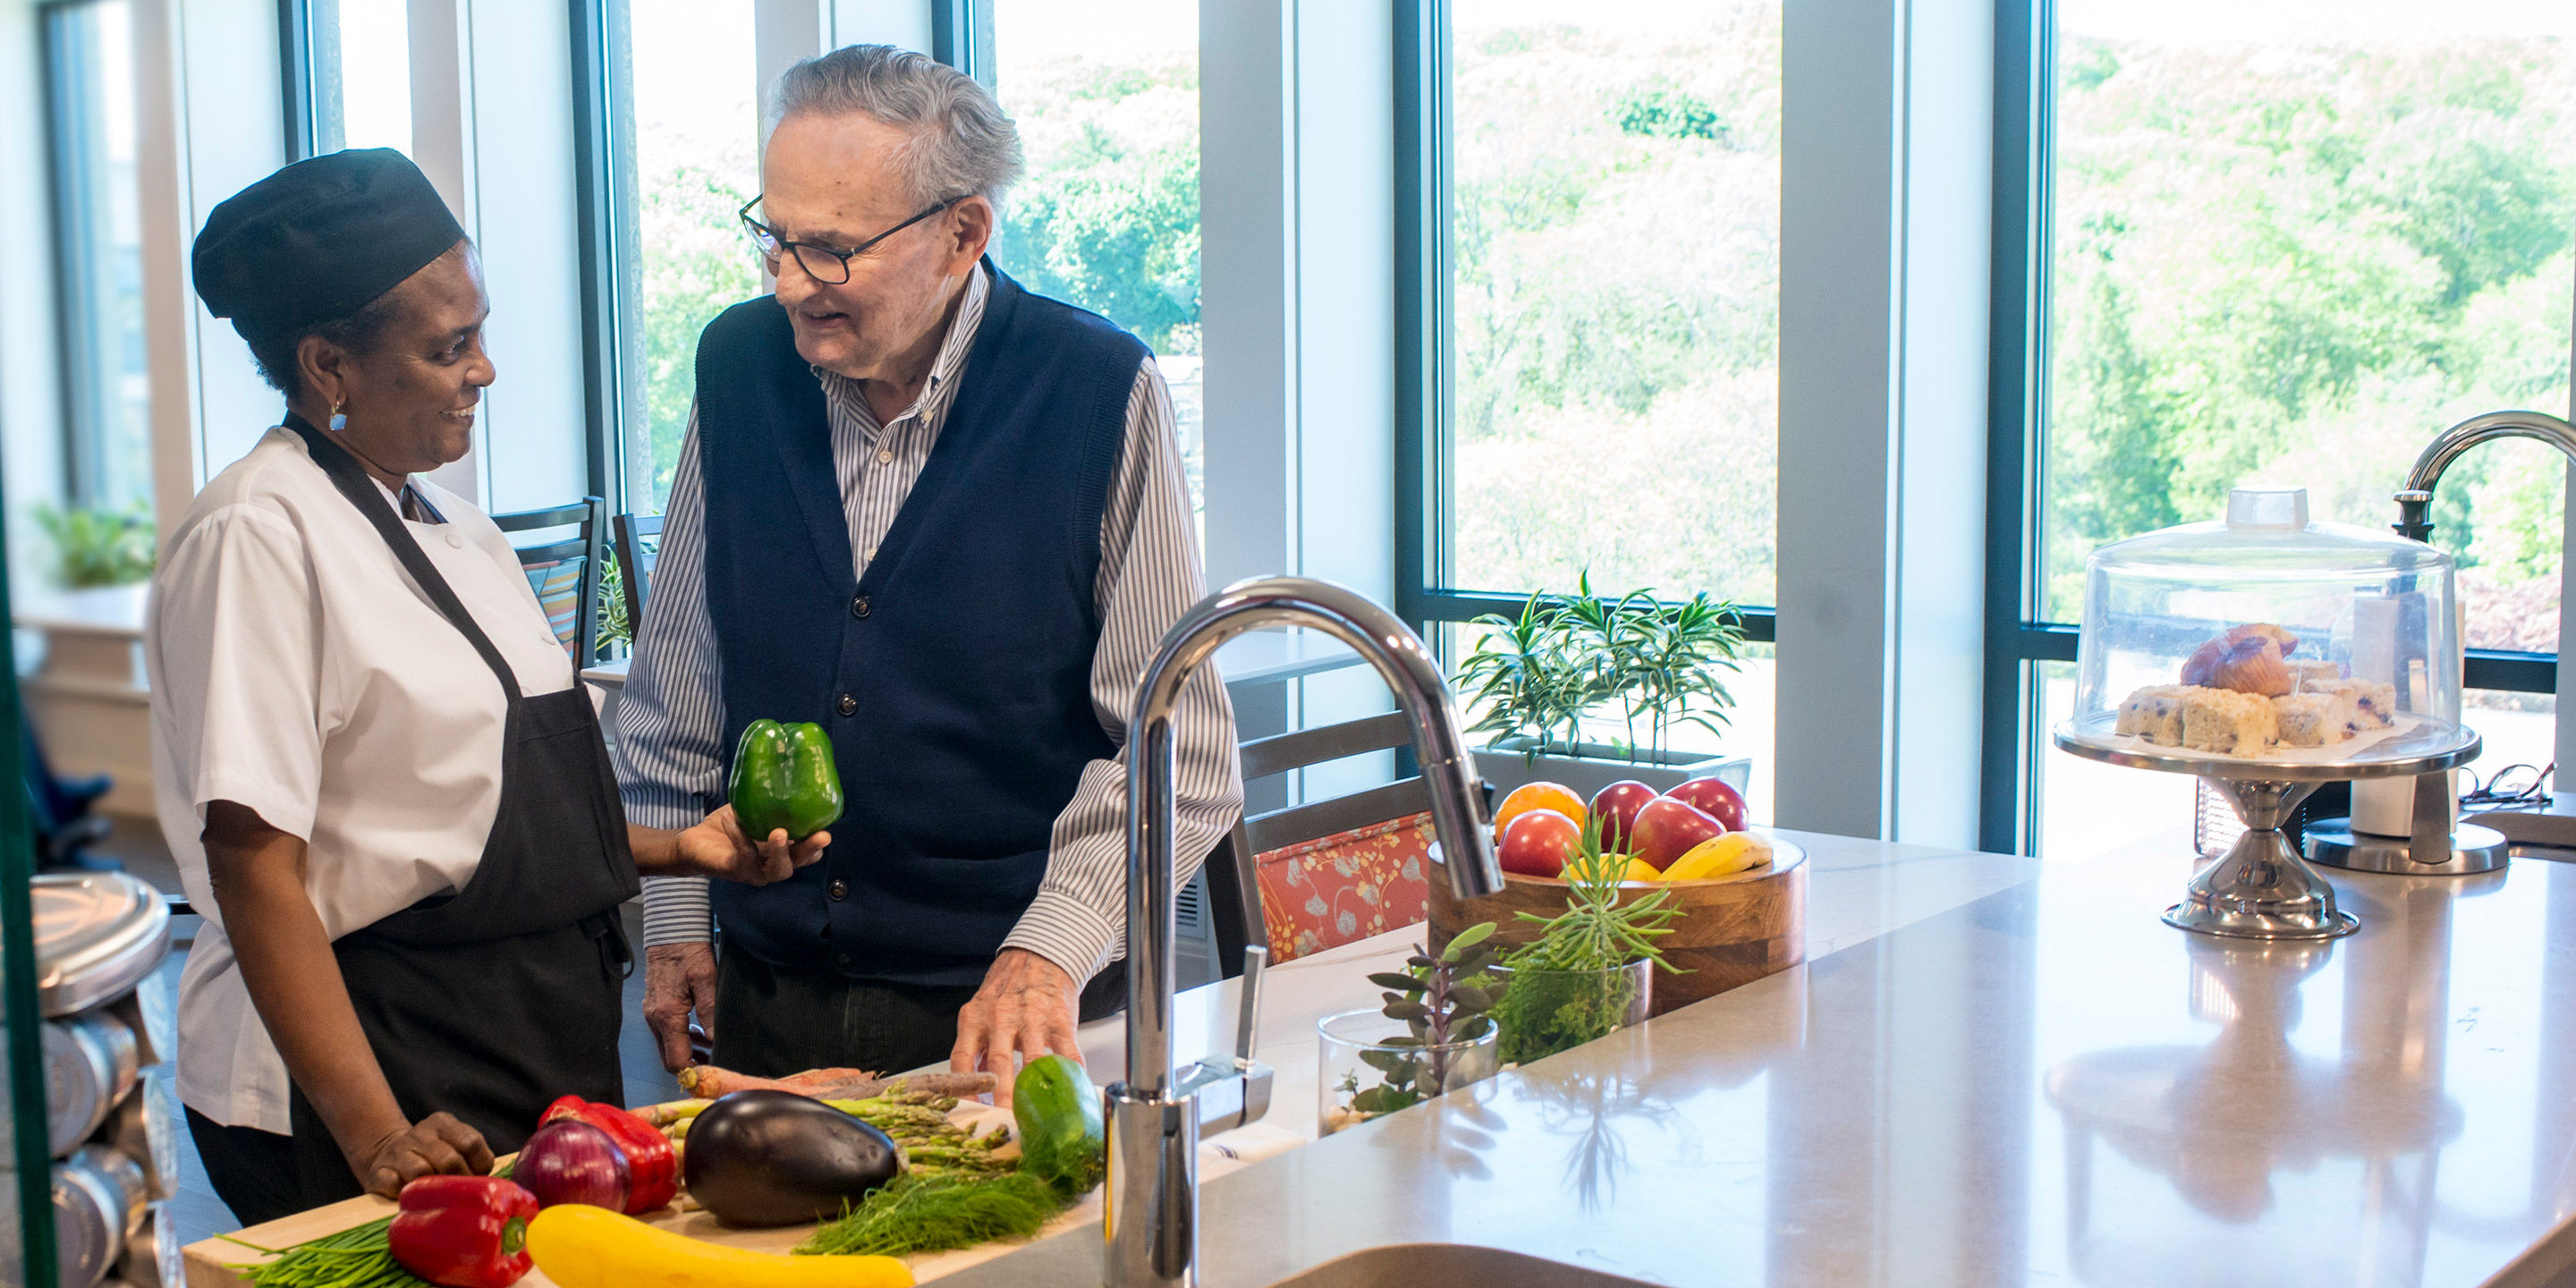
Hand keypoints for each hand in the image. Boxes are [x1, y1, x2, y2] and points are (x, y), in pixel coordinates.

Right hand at [352, 1112, 491, 1198]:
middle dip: (458, 1182)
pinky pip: (394, 1185)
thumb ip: (475, 1157)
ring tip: (433, 1196)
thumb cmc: (433, 1157)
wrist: (386, 1154)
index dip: (478, 1166)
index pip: (471, 1143)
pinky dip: (403, 1194)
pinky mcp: (378, 1172)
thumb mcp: (455, 1146)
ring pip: (421, 1172)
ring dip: (431, 1189)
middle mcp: (420, 1134)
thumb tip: (488, 1184)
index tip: (476, 1179)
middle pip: (450, 1160)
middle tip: (458, 1195)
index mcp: (443, 1123)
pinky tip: (407, 1197)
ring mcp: (397, 1152)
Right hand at [644, 942, 718, 1073]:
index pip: (676, 1060)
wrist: (670, 932)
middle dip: (691, 1064)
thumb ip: (710, 1012)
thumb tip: (714, 1040)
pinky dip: (681, 1038)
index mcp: (668, 1016)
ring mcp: (652, 1014)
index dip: (693, 1072)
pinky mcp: (654, 1007)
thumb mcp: (706, 979)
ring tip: (712, 1049)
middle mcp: (655, 1019)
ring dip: (687, 1051)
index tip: (712, 1073)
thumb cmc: (689, 952)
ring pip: (667, 1046)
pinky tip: (699, 1032)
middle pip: (669, 1058)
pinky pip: (665, 1033)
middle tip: (715, 1063)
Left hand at [676, 804, 827, 885]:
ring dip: (780, 851)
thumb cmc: (729, 826)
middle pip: (797, 864)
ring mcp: (755, 872)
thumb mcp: (752, 811)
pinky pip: (742, 855)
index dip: (817, 846)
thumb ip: (768, 800)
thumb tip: (784, 767)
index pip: (806, 854)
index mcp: (780, 851)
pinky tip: (731, 819)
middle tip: (822, 836)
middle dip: (809, 851)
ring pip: (776, 870)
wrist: (695, 844)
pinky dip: (739, 836)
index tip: (825, 830)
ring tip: (779, 832)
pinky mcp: (734, 870)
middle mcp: (771, 865)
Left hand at [951, 949, 1081, 1103]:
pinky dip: (1070, 1073)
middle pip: (998, 1063)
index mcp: (975, 1019)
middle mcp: (1000, 1018)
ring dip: (1034, 1089)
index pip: (961, 1058)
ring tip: (1035, 1114)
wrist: (1040, 956)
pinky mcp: (1059, 1019)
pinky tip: (1071, 1089)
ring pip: (1032, 1060)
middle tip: (1004, 1121)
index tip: (970, 1110)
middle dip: (1001, 1096)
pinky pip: (1066, 1051)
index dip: (964, 1087)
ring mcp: (1032, 1019)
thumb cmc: (1008, 989)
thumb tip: (970, 1084)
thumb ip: (976, 1047)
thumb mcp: (981, 1012)